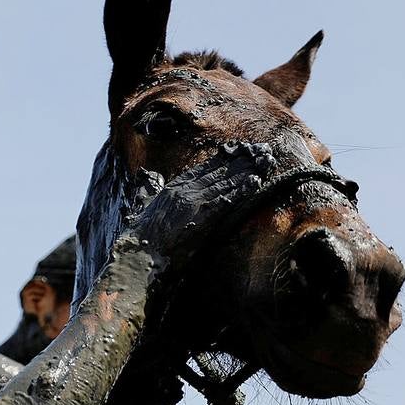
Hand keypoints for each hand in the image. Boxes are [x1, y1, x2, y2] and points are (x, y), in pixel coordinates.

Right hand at [122, 142, 281, 275]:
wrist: (139, 255)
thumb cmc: (140, 239)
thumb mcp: (145, 207)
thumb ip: (150, 190)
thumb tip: (148, 176)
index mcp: (171, 189)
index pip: (201, 169)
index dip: (222, 159)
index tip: (238, 149)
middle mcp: (183, 190)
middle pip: (217, 171)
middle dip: (241, 160)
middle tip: (261, 150)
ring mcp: (193, 202)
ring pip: (225, 181)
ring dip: (247, 170)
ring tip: (265, 160)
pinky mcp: (202, 217)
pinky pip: (226, 199)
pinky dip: (241, 189)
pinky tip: (255, 181)